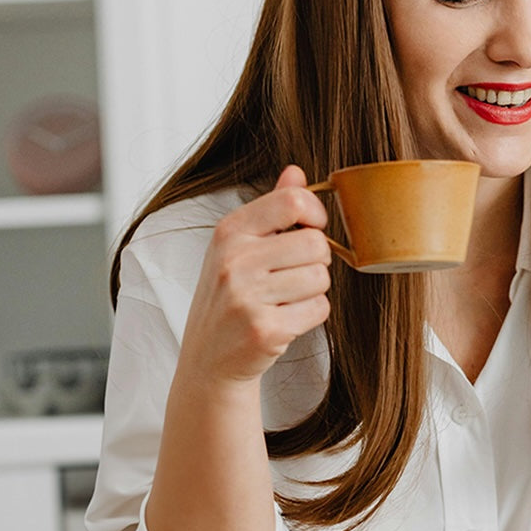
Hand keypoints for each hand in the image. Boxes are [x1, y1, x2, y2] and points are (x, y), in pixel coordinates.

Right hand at [179, 165, 331, 386]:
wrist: (209, 358)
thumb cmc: (230, 297)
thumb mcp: (238, 248)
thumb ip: (271, 210)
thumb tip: (296, 171)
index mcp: (229, 232)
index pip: (292, 202)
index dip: (316, 215)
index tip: (312, 229)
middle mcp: (234, 260)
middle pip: (315, 243)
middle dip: (317, 260)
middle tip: (296, 275)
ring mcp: (247, 296)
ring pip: (320, 277)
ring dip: (314, 290)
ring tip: (287, 300)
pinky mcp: (265, 329)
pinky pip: (319, 309)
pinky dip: (312, 315)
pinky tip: (287, 319)